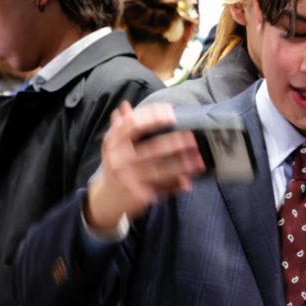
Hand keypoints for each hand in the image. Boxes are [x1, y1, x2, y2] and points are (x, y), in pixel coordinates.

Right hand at [85, 102, 204, 231]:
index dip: (152, 117)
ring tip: (198, 159)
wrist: (106, 199)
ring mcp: (129, 179)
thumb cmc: (115, 167)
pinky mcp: (139, 195)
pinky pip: (162, 188)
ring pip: (161, 171)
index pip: (133, 126)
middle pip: (151, 149)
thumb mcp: (113, 146)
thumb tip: (126, 106)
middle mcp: (119, 160)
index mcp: (114, 144)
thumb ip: (121, 126)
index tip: (170, 113)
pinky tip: (188, 181)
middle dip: (174, 143)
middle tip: (192, 138)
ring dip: (182, 165)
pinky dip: (176, 185)